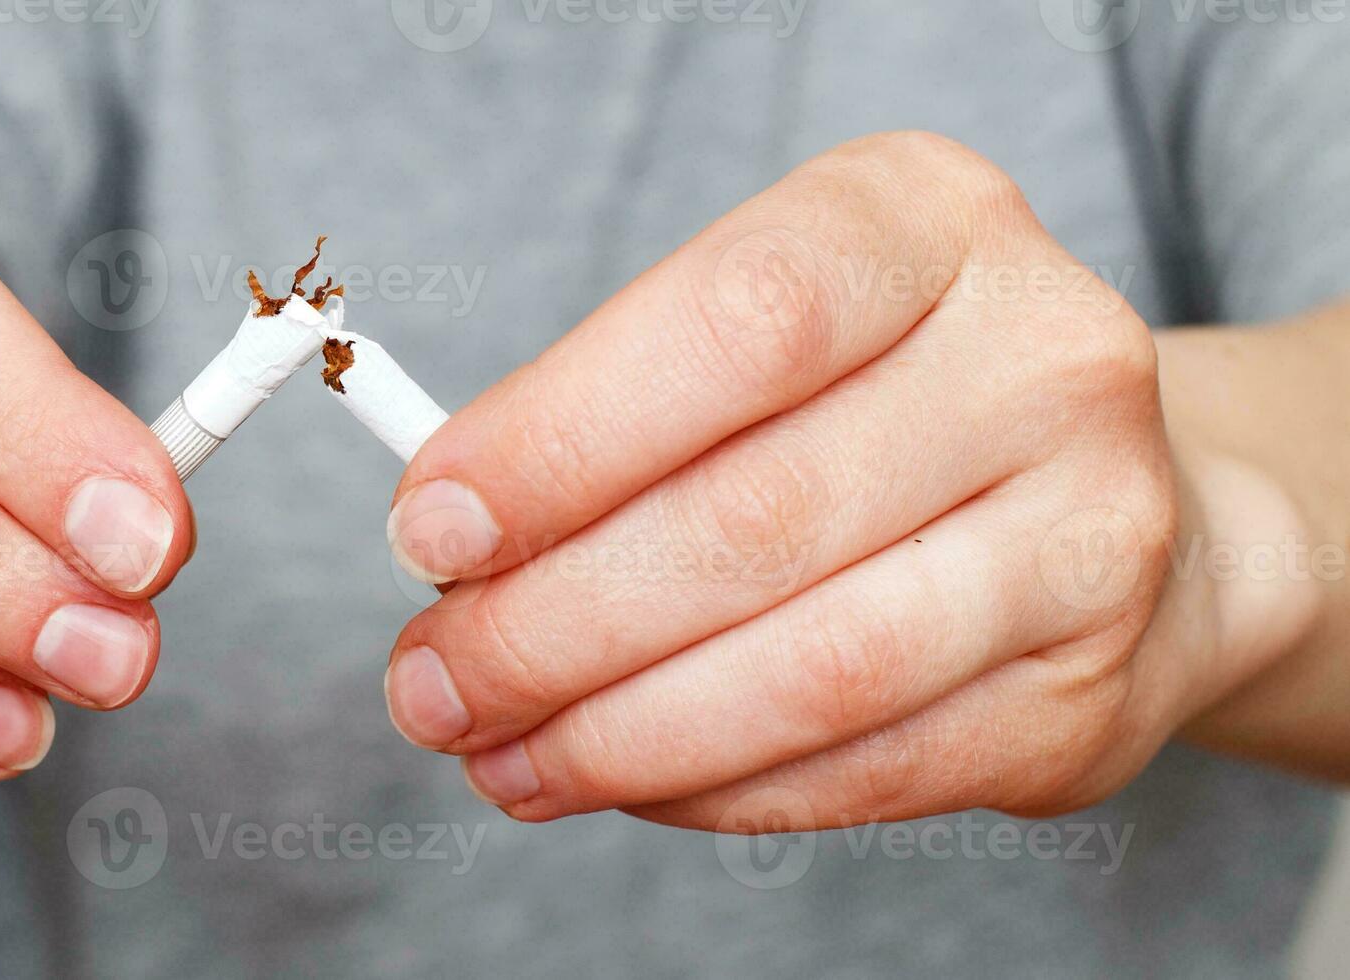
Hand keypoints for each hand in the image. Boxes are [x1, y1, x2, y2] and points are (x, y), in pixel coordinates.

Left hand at [380, 132, 1321, 829]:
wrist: (1111, 501)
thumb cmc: (870, 398)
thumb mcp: (751, 328)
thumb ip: (607, 410)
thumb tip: (447, 545)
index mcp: (927, 220)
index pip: (733, 327)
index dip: (559, 444)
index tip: (428, 533)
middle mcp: (1042, 360)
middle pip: (753, 519)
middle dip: (547, 628)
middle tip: (430, 685)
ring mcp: (1093, 532)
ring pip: (813, 669)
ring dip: (616, 735)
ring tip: (499, 754)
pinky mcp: (1086, 690)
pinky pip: (863, 769)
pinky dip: (710, 790)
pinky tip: (617, 779)